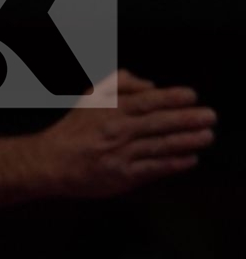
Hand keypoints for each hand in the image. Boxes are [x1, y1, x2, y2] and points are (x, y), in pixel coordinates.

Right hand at [30, 68, 215, 197]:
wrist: (48, 162)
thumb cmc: (73, 129)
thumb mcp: (92, 96)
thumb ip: (121, 82)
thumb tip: (152, 85)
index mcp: (111, 110)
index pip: (148, 101)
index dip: (172, 98)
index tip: (192, 96)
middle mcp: (116, 131)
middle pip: (159, 123)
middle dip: (188, 119)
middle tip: (210, 116)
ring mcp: (119, 155)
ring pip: (159, 146)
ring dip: (187, 141)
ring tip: (206, 137)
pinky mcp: (120, 176)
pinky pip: (152, 168)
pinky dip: (173, 164)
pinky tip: (189, 159)